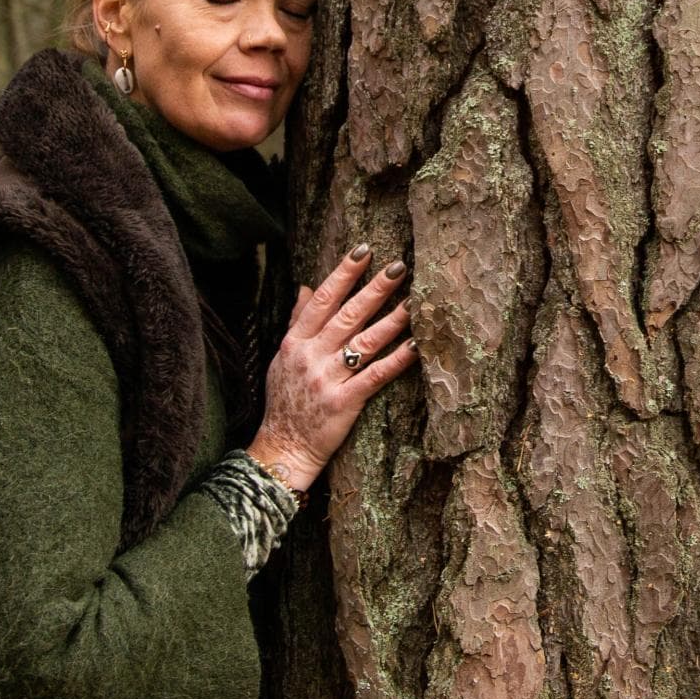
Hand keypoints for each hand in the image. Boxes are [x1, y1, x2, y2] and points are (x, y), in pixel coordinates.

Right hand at [248, 245, 414, 495]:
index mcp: (295, 342)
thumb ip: (297, 322)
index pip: (322, 300)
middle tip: (399, 267)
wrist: (282, 447)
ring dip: (393, 320)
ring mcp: (328, 379)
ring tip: (415, 300)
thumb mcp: (282, 358)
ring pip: (365, 342)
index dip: (343, 274)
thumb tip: (305, 287)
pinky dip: (397, 359)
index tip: (364, 251)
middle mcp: (311, 356)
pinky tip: (416, 345)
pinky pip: (375, 376)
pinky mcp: (344, 403)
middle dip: (375, 289)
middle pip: (347, 315)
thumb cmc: (285, 401)